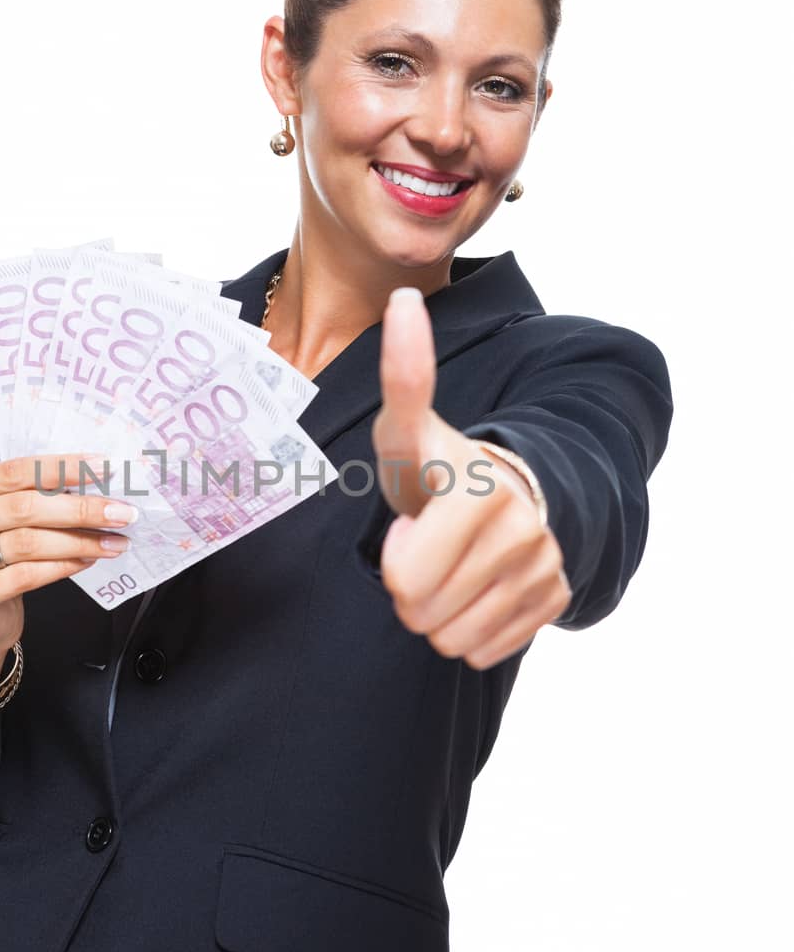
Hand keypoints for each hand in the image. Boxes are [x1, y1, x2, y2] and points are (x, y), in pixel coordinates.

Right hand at [0, 452, 139, 657]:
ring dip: (80, 540)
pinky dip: (63, 565)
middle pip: (24, 507)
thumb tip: (96, 478)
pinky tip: (88, 560)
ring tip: (114, 541)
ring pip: (29, 543)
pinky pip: (26, 575)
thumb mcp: (2, 519)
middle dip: (81, 508)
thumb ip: (32, 497)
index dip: (64, 467)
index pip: (15, 470)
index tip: (106, 469)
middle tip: (123, 513)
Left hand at [371, 289, 571, 669]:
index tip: (410, 525)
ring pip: (454, 641)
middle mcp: (524, 532)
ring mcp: (545, 569)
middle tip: (428, 549)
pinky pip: (486, 651)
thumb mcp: (407, 427)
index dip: (394, 561)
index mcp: (481, 492)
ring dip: (440, 613)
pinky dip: (472, 631)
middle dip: (413, 591)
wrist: (497, 493)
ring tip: (451, 567)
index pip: (405, 584)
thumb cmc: (438, 466)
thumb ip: (403, 374)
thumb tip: (402, 299)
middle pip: (424, 615)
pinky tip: (477, 589)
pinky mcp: (557, 601)